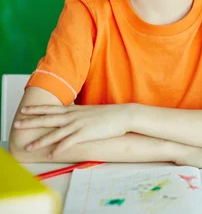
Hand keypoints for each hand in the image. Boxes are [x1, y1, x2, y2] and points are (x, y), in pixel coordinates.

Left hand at [13, 104, 132, 157]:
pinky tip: (51, 154)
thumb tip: (73, 118)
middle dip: (31, 122)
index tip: (24, 110)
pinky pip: (68, 142)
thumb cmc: (110, 115)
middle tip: (16, 124)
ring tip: (29, 147)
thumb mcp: (92, 112)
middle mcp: (73, 116)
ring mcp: (79, 125)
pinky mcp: (85, 134)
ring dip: (41, 141)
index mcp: (75, 110)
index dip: (37, 109)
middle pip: (48, 119)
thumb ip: (80, 115)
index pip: (51, 108)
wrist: (124, 115)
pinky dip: (59, 149)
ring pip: (55, 133)